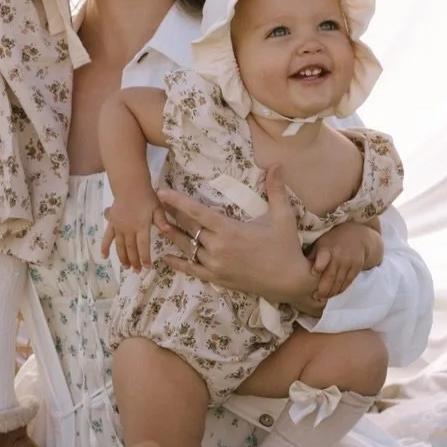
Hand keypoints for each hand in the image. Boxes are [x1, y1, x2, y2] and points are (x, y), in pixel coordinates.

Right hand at [101, 185, 162, 270]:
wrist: (130, 186)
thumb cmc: (147, 196)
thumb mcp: (158, 207)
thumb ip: (162, 220)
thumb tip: (167, 231)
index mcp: (141, 226)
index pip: (143, 245)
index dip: (145, 257)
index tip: (147, 267)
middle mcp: (129, 229)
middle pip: (131, 249)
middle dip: (134, 261)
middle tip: (137, 271)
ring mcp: (118, 227)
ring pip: (120, 246)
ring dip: (123, 258)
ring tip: (126, 267)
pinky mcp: (111, 223)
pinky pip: (107, 237)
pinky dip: (105, 247)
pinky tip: (104, 256)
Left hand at [154, 166, 318, 308]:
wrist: (289, 282)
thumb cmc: (286, 247)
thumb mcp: (283, 216)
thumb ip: (276, 190)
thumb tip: (277, 164)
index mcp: (230, 231)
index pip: (197, 213)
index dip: (177, 201)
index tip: (161, 192)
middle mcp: (218, 248)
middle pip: (188, 227)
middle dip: (172, 213)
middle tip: (157, 201)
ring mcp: (215, 266)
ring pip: (187, 247)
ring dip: (172, 234)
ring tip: (159, 222)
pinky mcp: (217, 279)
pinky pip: (192, 270)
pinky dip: (178, 263)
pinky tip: (166, 256)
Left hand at [310, 222, 381, 301]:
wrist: (356, 235)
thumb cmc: (332, 241)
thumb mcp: (321, 243)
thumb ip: (312, 257)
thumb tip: (299, 271)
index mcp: (327, 247)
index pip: (323, 256)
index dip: (320, 265)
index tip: (315, 272)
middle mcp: (339, 254)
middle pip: (331, 275)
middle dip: (323, 289)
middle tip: (315, 297)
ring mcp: (349, 261)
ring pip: (339, 282)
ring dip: (331, 292)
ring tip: (323, 297)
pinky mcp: (357, 266)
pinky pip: (348, 282)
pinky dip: (340, 289)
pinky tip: (334, 293)